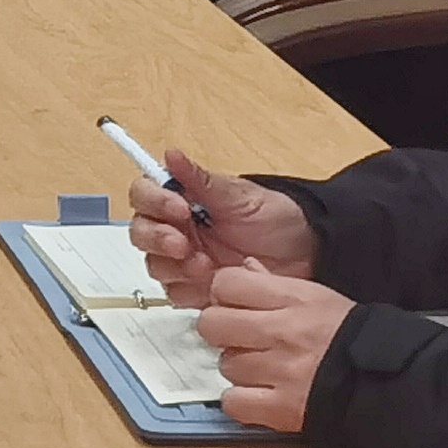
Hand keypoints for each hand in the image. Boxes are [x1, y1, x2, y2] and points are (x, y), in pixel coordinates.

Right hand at [130, 152, 317, 304]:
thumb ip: (201, 180)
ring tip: (205, 266)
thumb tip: (171, 154)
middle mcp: (176, 229)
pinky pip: (175, 293)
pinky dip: (188, 289)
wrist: (306, 256)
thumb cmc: (275, 219)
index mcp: (181, 199)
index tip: (179, 208)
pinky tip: (210, 283)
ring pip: (155, 264)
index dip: (153, 201)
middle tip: (182, 244)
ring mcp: (184, 260)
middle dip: (157, 238)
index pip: (145, 194)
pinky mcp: (196, 288)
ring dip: (174, 266)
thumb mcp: (241, 196)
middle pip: (141, 232)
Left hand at [193, 266, 352, 432]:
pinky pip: (233, 402)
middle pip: (212, 325)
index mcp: (291, 299)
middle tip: (240, 338)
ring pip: (225, 365)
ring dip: (238, 368)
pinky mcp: (281, 409)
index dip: (223, 294)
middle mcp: (282, 332)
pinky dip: (240, 401)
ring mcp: (280, 372)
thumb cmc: (347, 333)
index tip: (235, 305)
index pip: (226, 284)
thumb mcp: (316, 296)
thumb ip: (274, 282)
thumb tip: (244, 267)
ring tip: (262, 368)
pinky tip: (257, 395)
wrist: (386, 380)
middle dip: (222, 331)